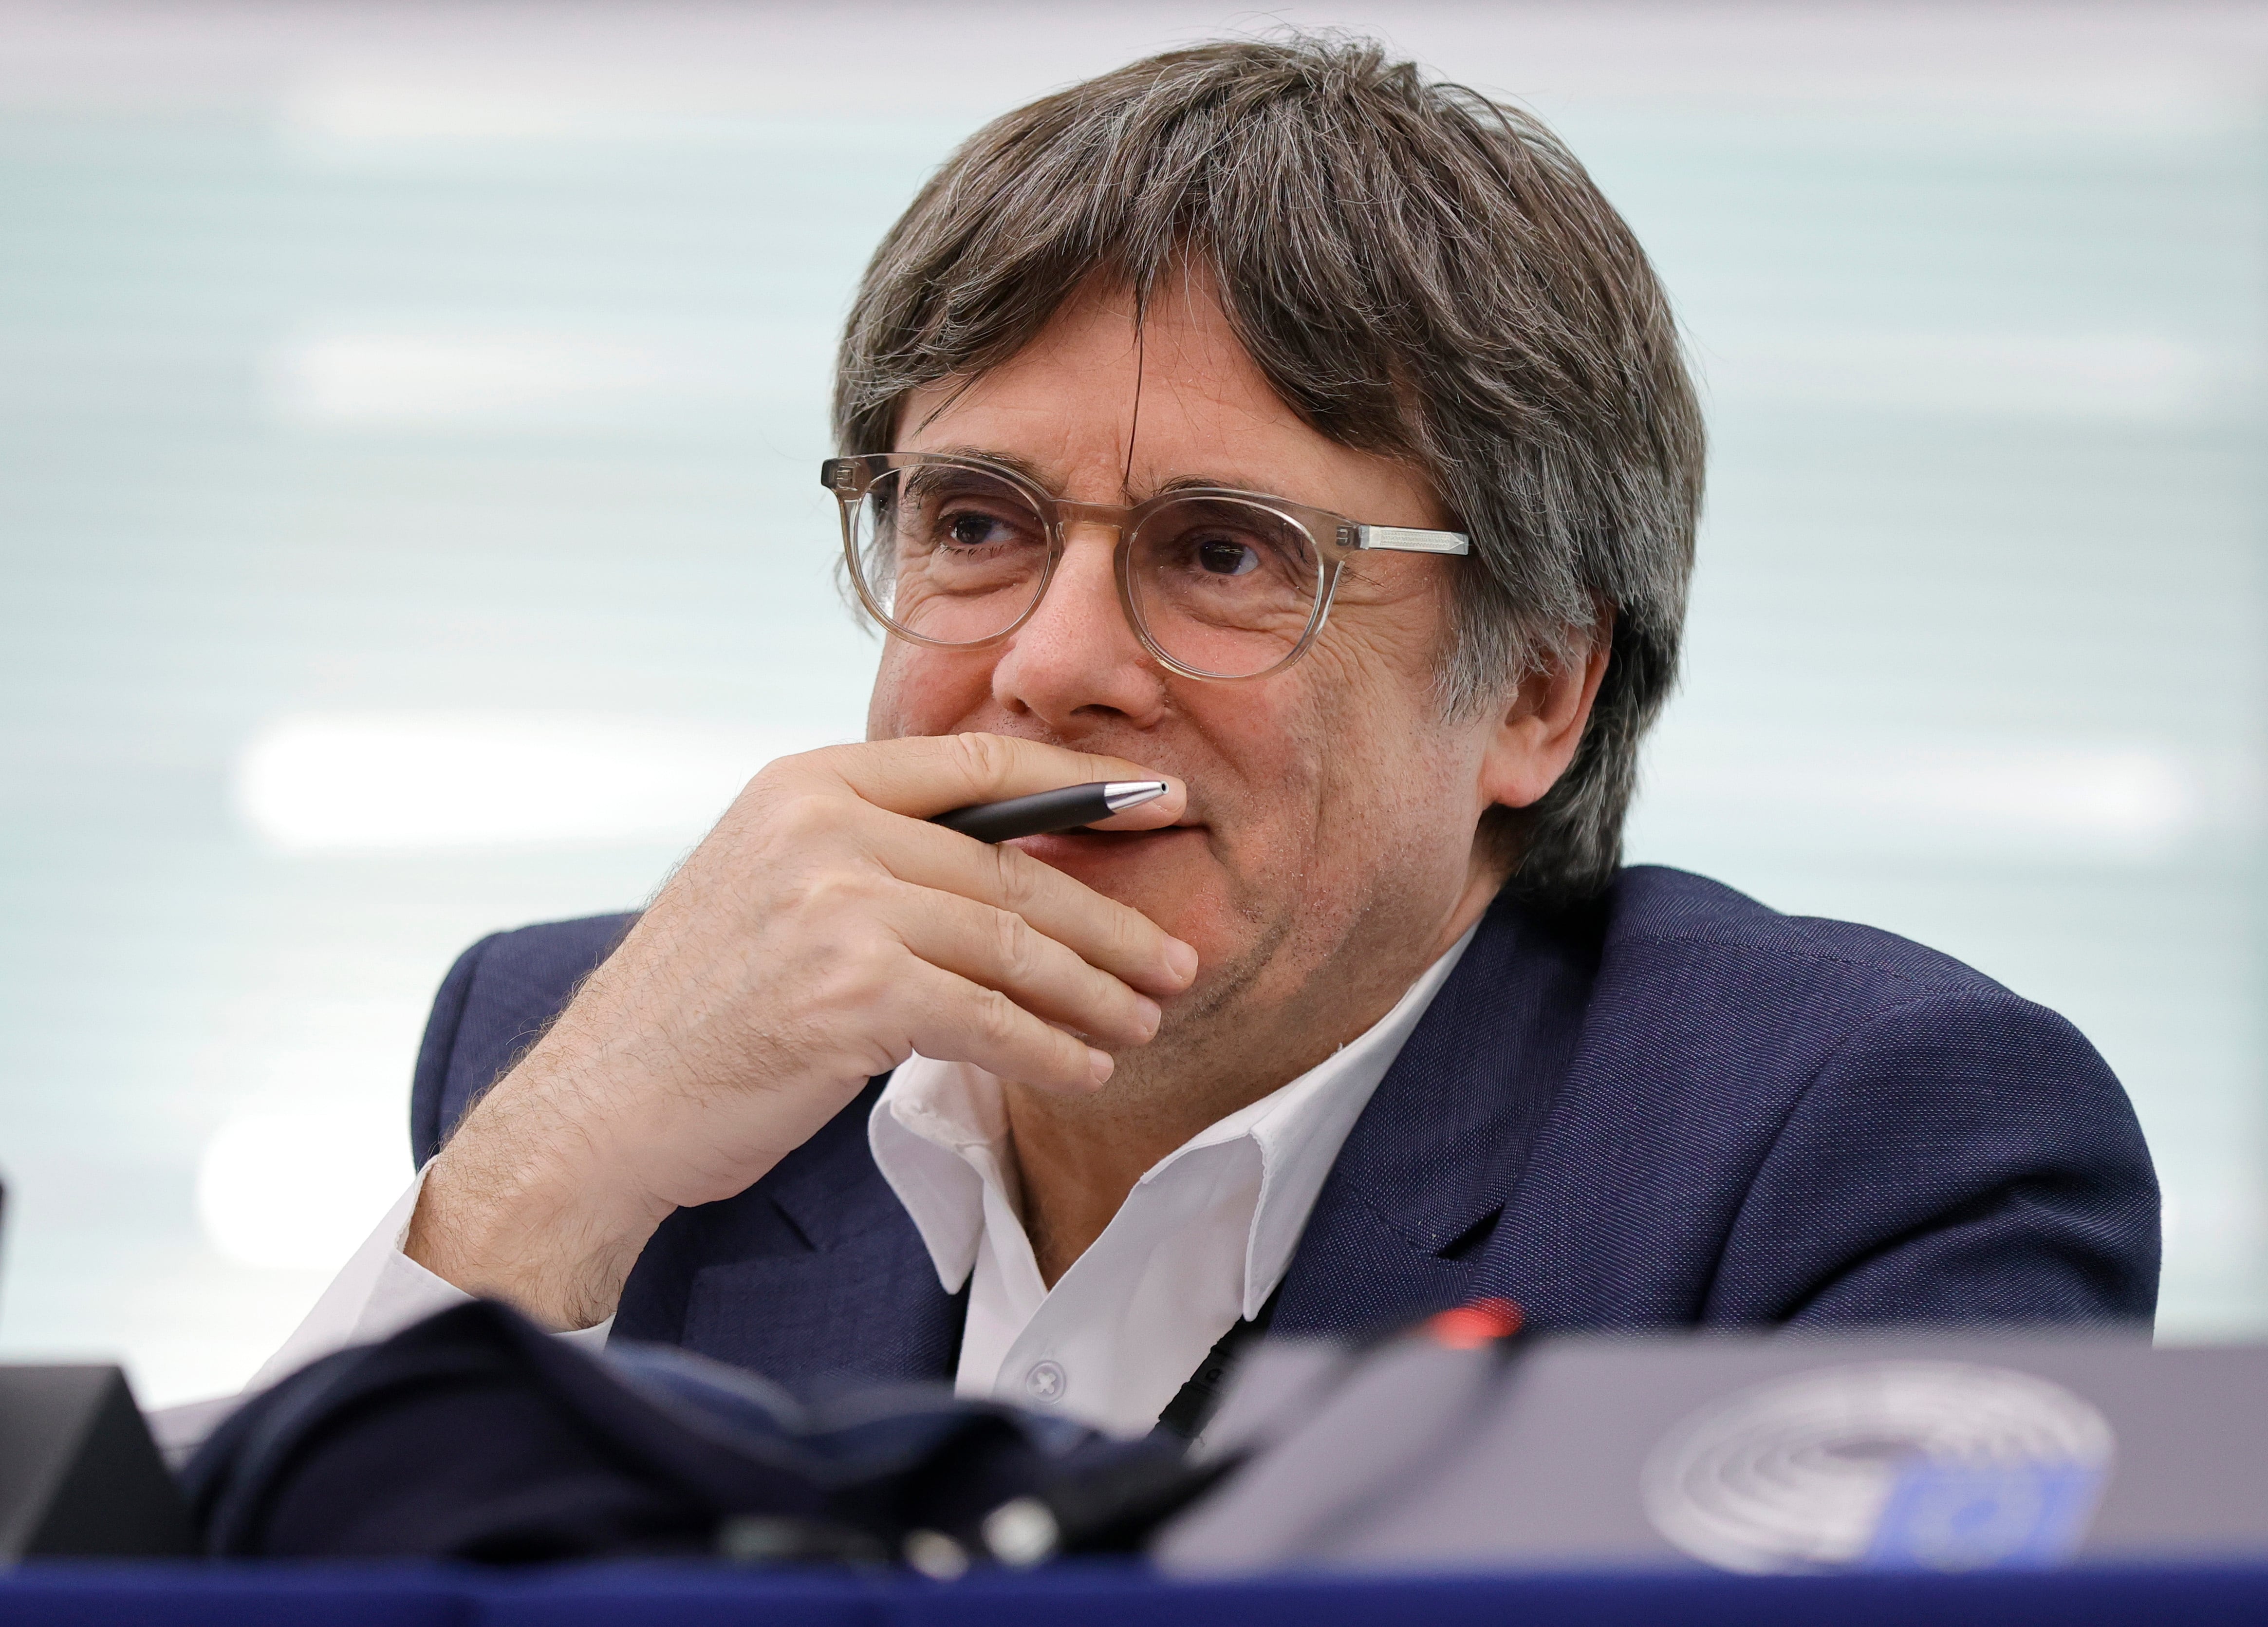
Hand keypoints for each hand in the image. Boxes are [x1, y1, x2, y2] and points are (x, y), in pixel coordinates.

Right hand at [405, 732, 1196, 1329]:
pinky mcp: (850, 992)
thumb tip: (1006, 867)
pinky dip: (1051, 1049)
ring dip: (1094, 992)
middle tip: (1173, 957)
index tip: (1162, 806)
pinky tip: (1087, 1070)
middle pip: (1013, 868)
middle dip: (1109, 920)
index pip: (980, 764)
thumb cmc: (697, 1013)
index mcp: (808, 781)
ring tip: (1143, 1019)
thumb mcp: (774, 888)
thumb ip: (873, 855)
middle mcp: (822, 825)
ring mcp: (835, 905)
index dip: (1085, 783)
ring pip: (1013, 945)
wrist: (598, 1110)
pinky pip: (990, 1019)